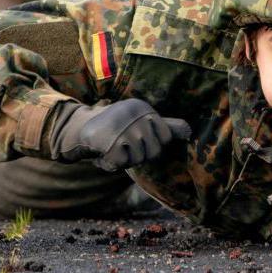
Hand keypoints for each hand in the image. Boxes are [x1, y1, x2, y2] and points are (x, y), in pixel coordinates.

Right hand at [51, 99, 190, 170]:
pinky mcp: (110, 142)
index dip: (151, 144)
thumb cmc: (117, 127)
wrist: (81, 128)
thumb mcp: (142, 121)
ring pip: (139, 159)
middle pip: (154, 152)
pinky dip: (112, 163)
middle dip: (139, 154)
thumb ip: (166, 126)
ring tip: (114, 146)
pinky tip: (104, 151)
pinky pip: (122, 164)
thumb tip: (190, 131)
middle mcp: (136, 115)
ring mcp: (124, 128)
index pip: (165, 139)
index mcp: (145, 109)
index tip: (136, 137)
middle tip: (124, 143)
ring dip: (126, 159)